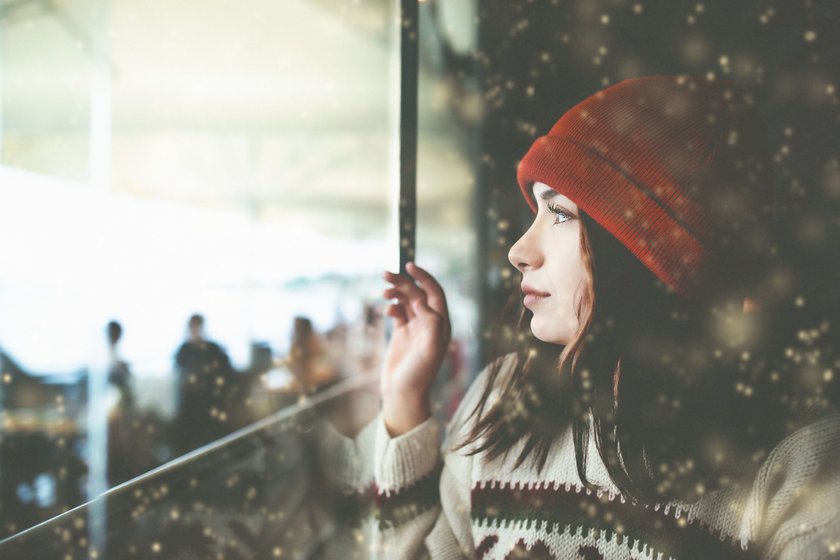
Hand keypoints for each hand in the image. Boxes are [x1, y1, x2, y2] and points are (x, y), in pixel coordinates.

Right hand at [380, 262, 451, 435]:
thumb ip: (431, 323)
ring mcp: (415, 328)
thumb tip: (423, 300)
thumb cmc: (419, 374)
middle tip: (385, 274)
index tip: (409, 265)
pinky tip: (386, 311)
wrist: (403, 393)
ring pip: (406, 301)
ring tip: (384, 292)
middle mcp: (429, 324)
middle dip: (403, 282)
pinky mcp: (402, 334)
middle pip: (417, 294)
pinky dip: (391, 307)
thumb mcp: (430, 349)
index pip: (434, 294)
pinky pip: (398, 313)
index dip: (424, 278)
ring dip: (396, 293)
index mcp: (441, 325)